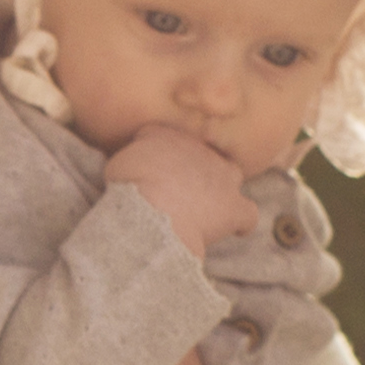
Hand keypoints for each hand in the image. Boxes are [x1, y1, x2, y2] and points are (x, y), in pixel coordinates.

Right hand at [104, 124, 261, 252]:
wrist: (153, 213)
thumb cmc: (129, 189)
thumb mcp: (117, 165)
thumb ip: (130, 159)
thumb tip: (132, 167)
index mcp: (168, 135)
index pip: (163, 136)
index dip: (155, 152)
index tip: (146, 168)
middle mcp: (200, 149)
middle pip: (201, 151)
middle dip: (192, 165)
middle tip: (176, 188)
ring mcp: (222, 177)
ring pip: (231, 174)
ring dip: (222, 186)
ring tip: (208, 204)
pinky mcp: (234, 207)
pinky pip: (247, 214)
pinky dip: (241, 221)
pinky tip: (235, 229)